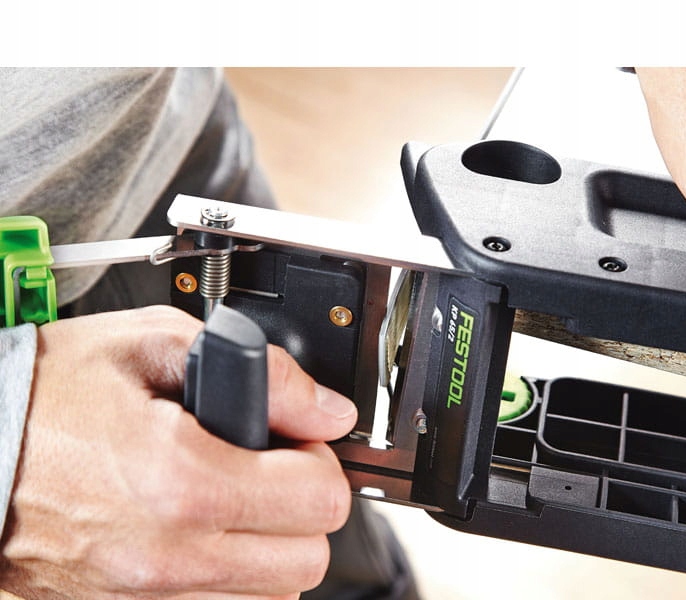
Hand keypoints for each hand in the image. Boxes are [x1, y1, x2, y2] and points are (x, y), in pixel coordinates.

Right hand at [0, 305, 356, 599]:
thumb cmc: (46, 394)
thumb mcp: (155, 344)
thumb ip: (264, 374)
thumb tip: (328, 410)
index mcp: (183, 479)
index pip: (321, 499)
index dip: (318, 459)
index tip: (294, 442)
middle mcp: (169, 554)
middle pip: (308, 559)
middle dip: (303, 508)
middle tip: (268, 470)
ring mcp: (144, 597)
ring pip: (271, 598)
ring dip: (269, 548)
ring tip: (230, 501)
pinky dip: (228, 579)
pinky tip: (200, 534)